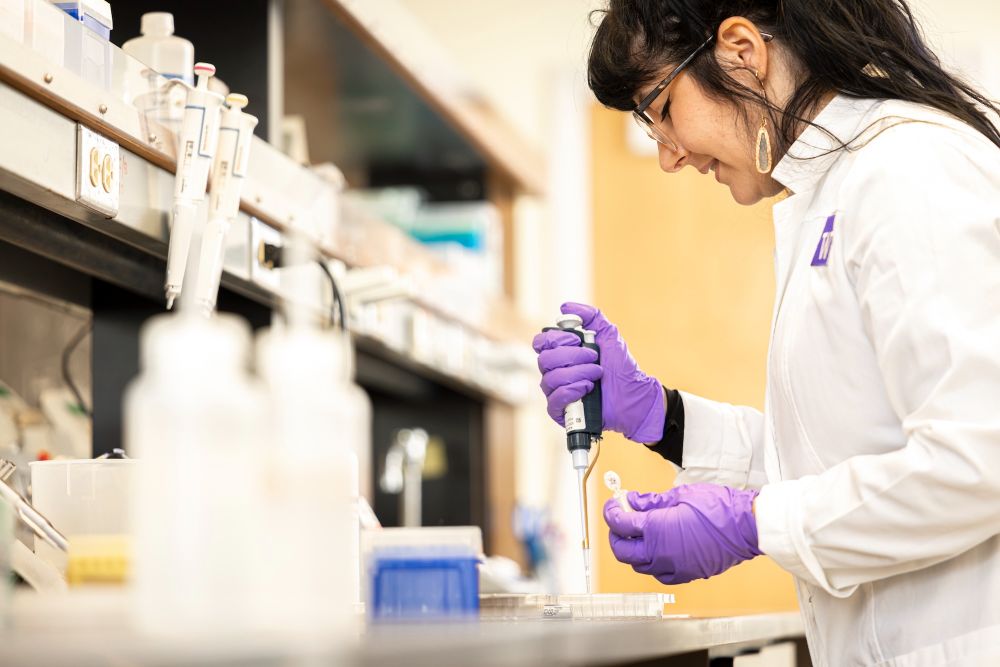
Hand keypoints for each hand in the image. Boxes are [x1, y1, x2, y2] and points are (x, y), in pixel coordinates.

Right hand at [531, 302, 663, 442]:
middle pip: (544, 359)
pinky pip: (554, 400)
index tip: (578, 340)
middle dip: (572, 356)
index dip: (557, 339)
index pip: (541, 342)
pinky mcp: (561, 411)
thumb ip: (591, 317)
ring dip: (578, 373)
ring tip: (596, 374)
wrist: (634, 395)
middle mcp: (555, 372)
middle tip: (594, 358)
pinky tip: (587, 388)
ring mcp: (556, 392)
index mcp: (561, 353)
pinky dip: (571, 391)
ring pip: (550, 379)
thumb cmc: (621, 368)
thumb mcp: (609, 335)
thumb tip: (565, 307)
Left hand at [603, 484, 761, 584]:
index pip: (619, 523)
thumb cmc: (718, 508)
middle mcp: (660, 552)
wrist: (745, 527)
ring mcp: (673, 567)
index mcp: (655, 528)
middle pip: (622, 550)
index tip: (614, 505)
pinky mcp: (686, 575)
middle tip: (620, 521)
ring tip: (639, 534)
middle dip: (616, 535)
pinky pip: (659, 575)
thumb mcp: (679, 495)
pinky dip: (651, 564)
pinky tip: (657, 551)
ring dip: (632, 551)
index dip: (611, 512)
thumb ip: (651, 501)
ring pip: (638, 566)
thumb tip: (632, 501)